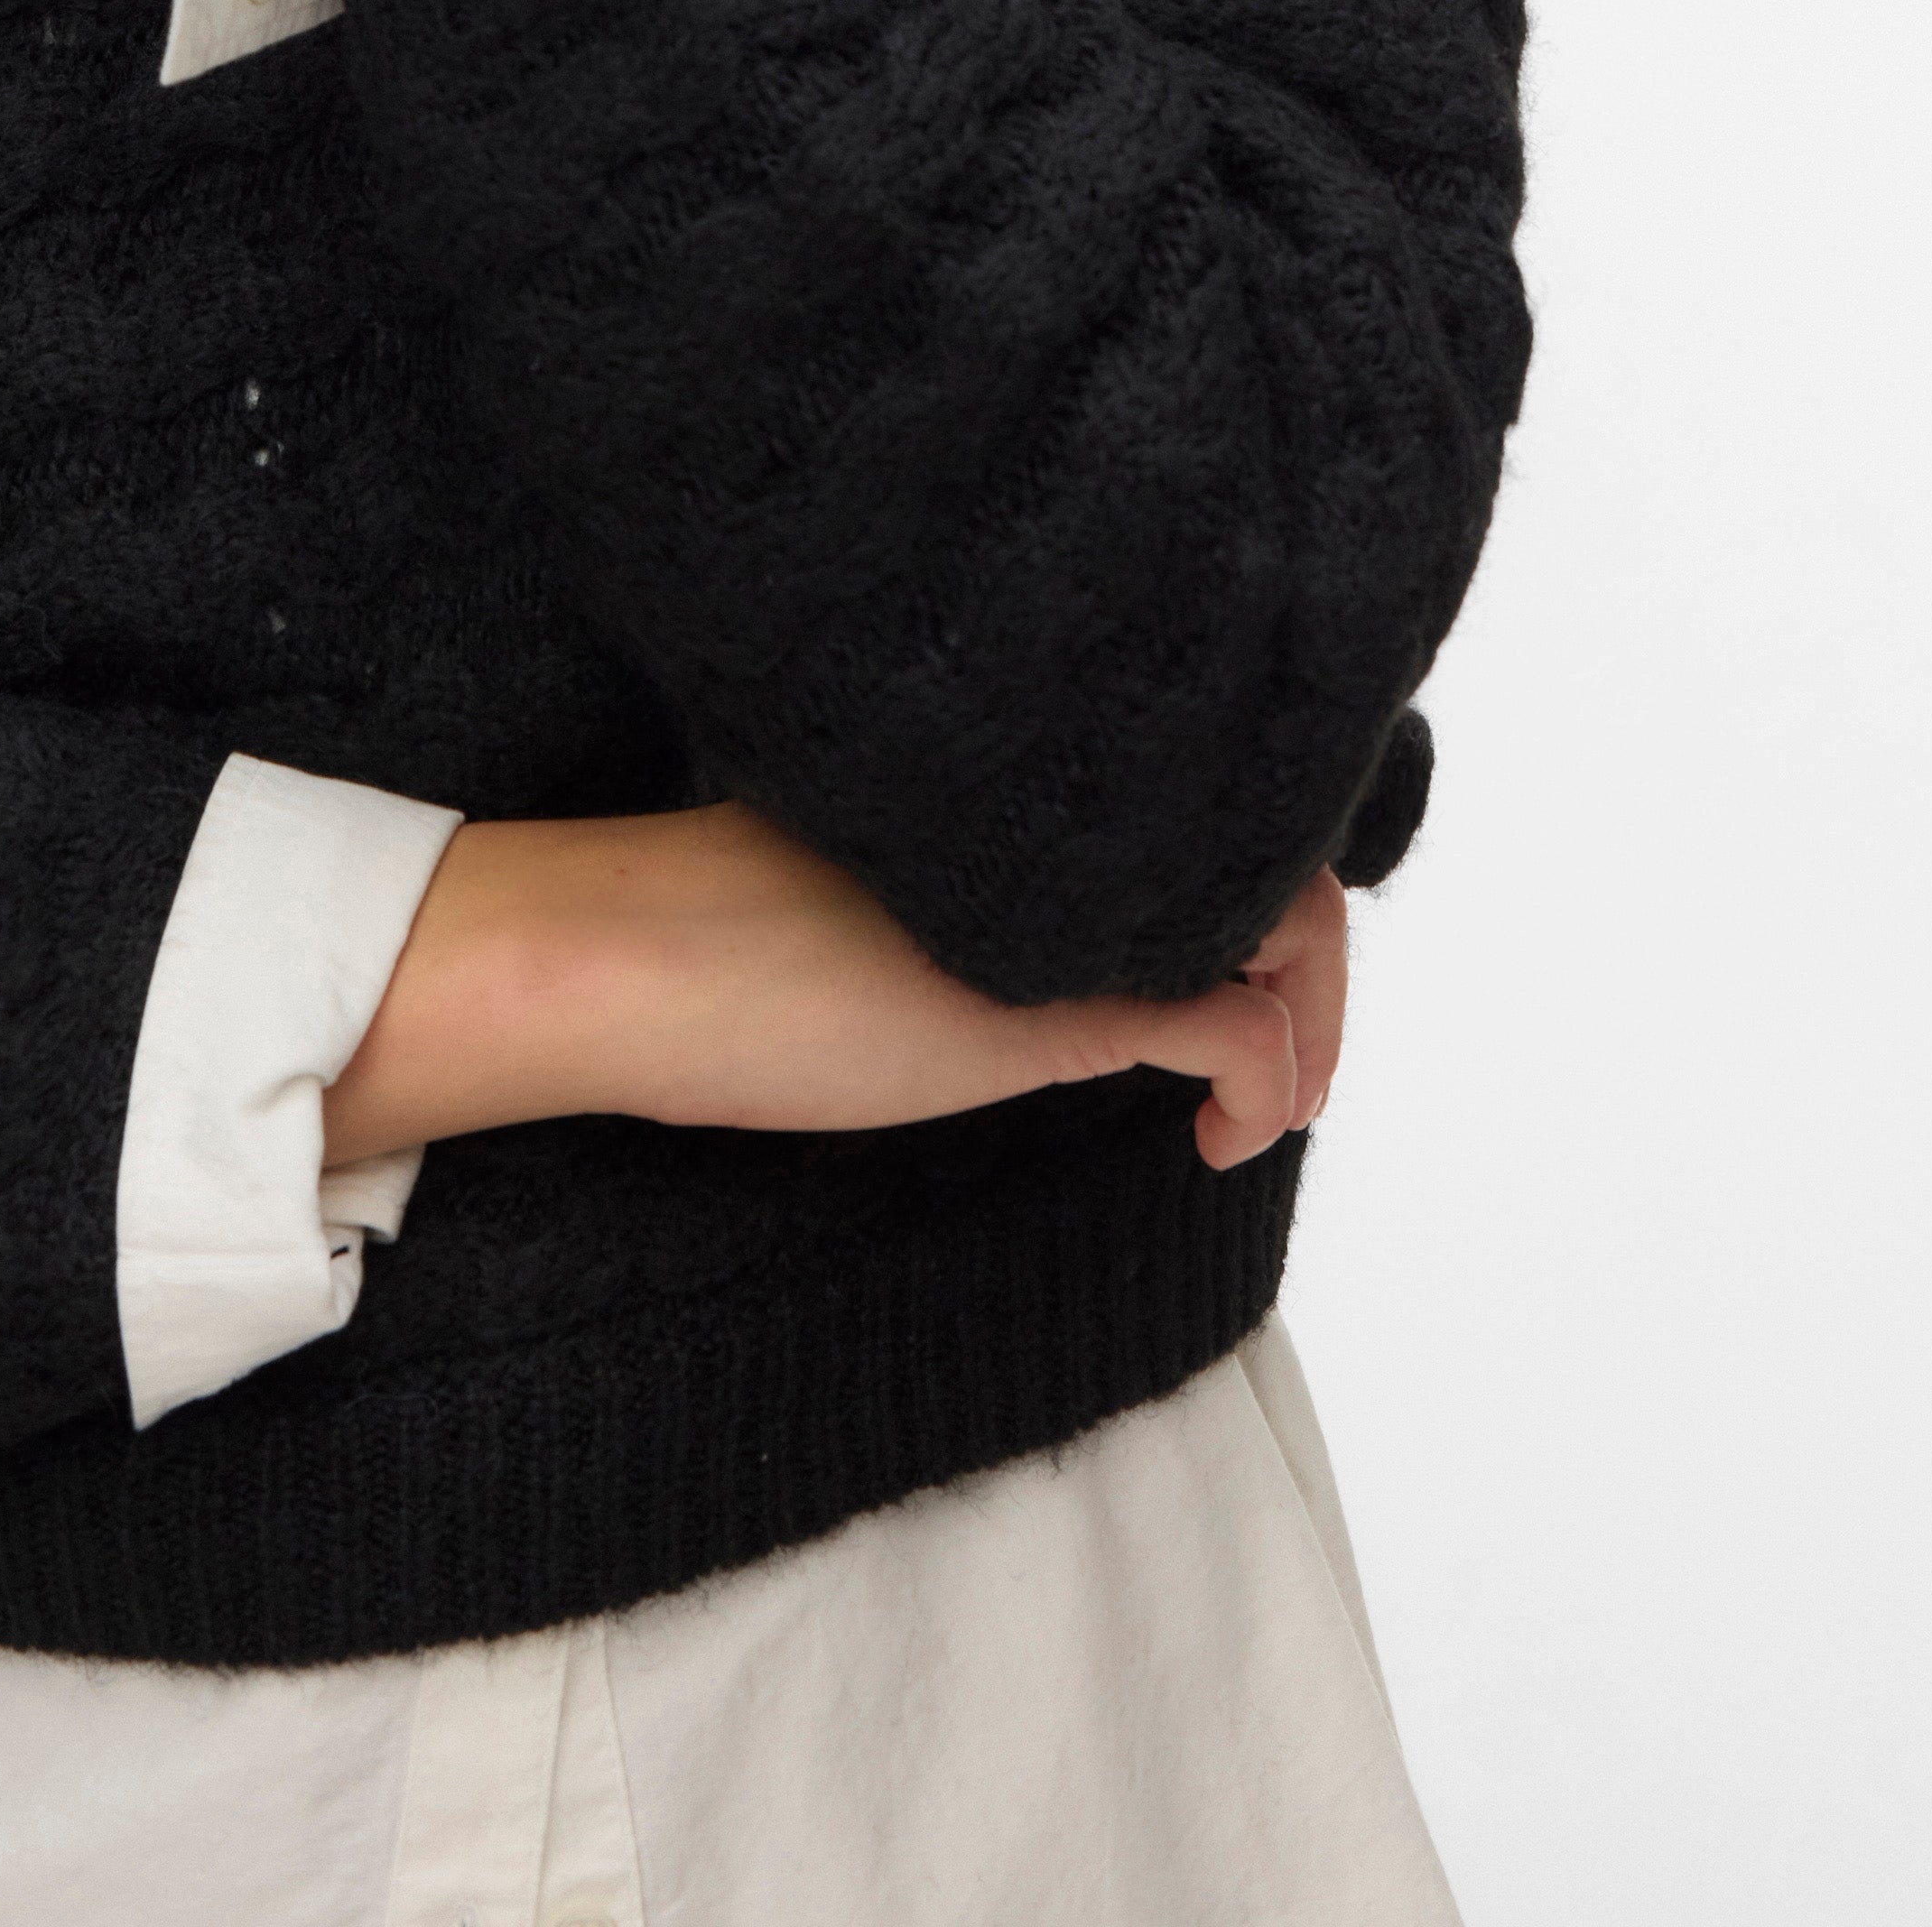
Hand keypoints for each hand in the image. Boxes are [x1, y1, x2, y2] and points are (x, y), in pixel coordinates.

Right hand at [322, 804, 1346, 1177]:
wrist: (617, 959)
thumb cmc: (707, 946)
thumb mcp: (877, 906)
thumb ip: (974, 900)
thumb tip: (1032, 953)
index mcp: (1020, 791)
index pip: (1202, 802)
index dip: (1256, 879)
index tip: (1242, 975)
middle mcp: (1063, 826)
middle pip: (1277, 854)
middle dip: (1314, 968)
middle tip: (1290, 1067)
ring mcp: (1067, 906)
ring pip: (1287, 931)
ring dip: (1312, 1027)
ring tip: (1271, 1106)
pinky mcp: (1060, 999)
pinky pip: (1239, 1031)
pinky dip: (1271, 1085)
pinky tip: (1218, 1139)